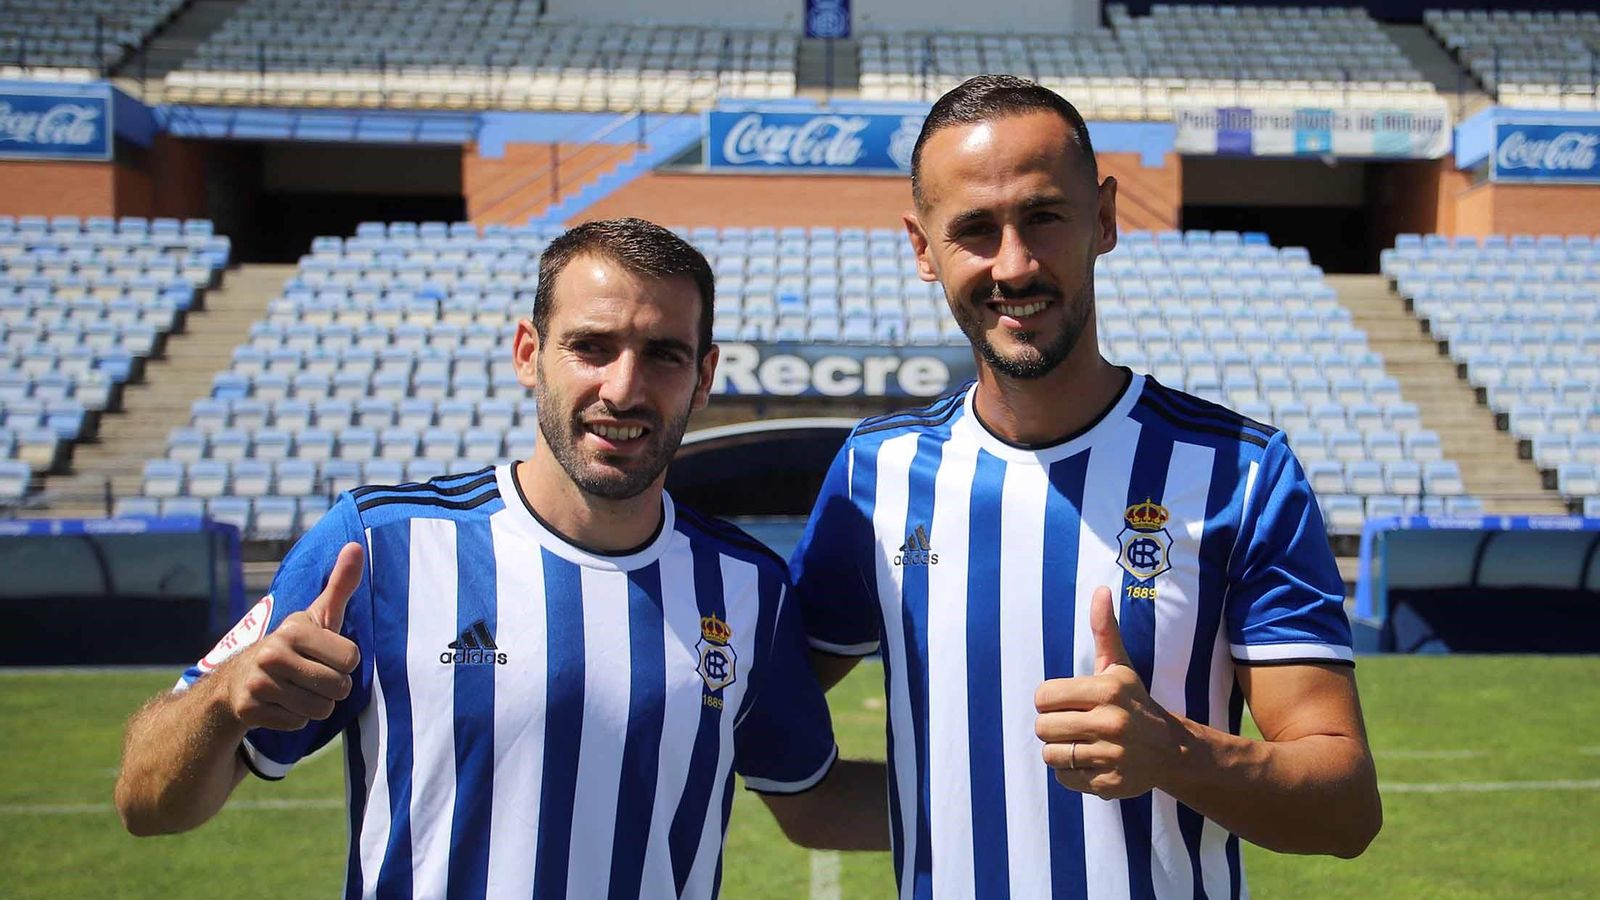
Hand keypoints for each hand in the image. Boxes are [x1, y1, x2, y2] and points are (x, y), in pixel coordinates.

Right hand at [220, 542, 363, 731]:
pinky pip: (297, 725)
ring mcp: (258, 683)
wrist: (238, 679)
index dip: (345, 662)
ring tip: (297, 690)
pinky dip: (295, 719)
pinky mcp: (249, 710)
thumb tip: (356, 545)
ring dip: (315, 705)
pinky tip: (281, 704)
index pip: (352, 659)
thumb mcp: (317, 616)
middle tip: (313, 677)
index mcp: (295, 629)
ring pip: (319, 710)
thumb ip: (341, 584)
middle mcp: (273, 654)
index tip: (325, 655)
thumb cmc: (294, 645)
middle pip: (338, 688)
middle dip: (333, 687)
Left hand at [1033, 586, 1186, 799]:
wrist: (1172, 750)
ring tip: (1082, 743)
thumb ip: (1104, 630)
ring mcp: (1112, 756)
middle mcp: (1111, 723)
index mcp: (1107, 690)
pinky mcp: (1110, 784)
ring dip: (1061, 751)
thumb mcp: (1119, 667)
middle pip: (1043, 727)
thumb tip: (1101, 590)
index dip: (1049, 701)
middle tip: (1075, 724)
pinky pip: (1065, 779)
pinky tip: (1092, 762)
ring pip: (1051, 755)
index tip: (1067, 702)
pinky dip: (1072, 773)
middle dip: (1053, 726)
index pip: (1043, 697)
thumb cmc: (1134, 701)